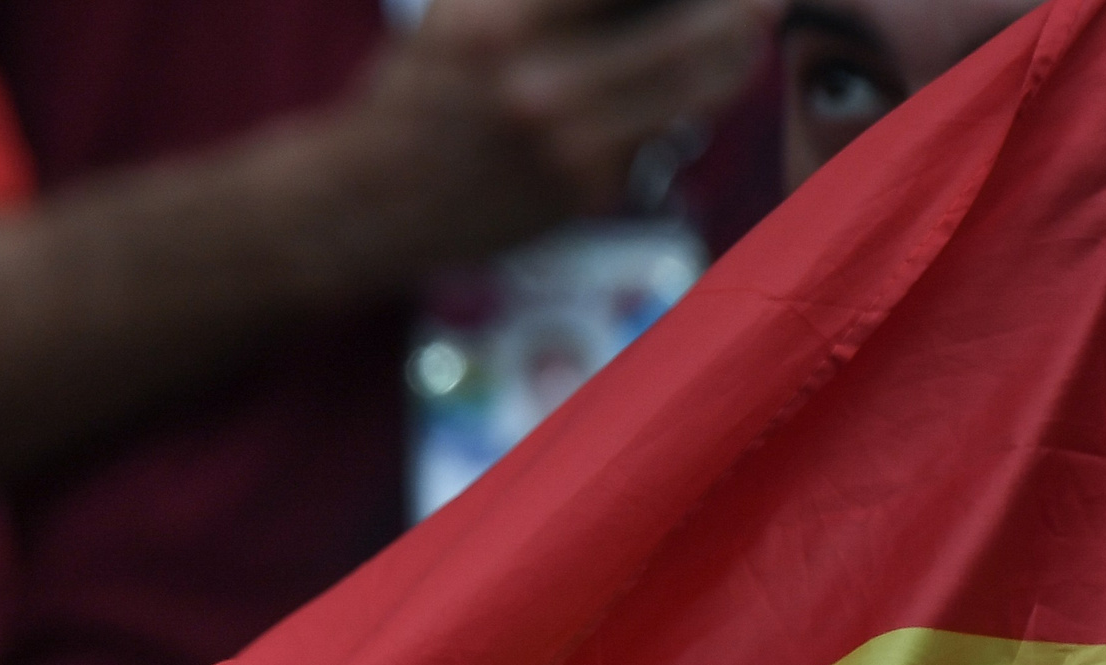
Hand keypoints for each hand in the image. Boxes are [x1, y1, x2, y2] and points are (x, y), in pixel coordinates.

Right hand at [359, 0, 776, 256]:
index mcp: (506, 27)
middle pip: (702, 27)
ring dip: (737, 53)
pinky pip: (663, 135)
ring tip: (742, 33)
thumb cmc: (416, 93)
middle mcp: (543, 88)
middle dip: (743, 6)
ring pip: (703, 88)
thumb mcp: (460, 9)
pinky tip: (677, 88)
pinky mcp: (587, 194)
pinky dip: (681, 105)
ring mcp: (571, 149)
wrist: (362, 204)